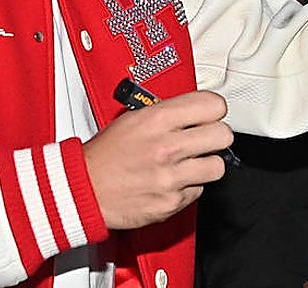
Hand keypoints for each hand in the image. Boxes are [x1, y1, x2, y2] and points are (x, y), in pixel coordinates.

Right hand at [83, 90, 231, 228]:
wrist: (84, 189)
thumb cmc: (105, 155)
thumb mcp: (133, 118)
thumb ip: (167, 111)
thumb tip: (195, 109)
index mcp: (157, 120)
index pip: (213, 105)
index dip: (214, 109)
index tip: (211, 113)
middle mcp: (167, 147)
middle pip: (223, 135)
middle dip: (216, 136)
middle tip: (206, 138)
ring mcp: (170, 177)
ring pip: (217, 166)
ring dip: (206, 164)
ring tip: (192, 162)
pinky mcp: (171, 202)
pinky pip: (198, 191)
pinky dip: (189, 186)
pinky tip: (174, 180)